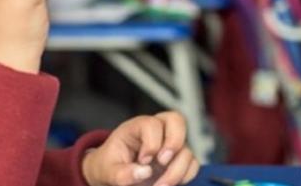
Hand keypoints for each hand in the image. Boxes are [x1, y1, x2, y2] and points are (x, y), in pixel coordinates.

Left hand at [81, 112, 199, 185]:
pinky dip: (185, 176)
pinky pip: (193, 164)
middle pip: (176, 120)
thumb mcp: (107, 170)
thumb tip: (145, 172)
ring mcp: (170, 145)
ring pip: (186, 148)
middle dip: (174, 142)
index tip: (143, 161)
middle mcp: (156, 132)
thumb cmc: (110, 166)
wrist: (114, 174)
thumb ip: (121, 173)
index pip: (151, 124)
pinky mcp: (178, 160)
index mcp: (136, 127)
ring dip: (177, 170)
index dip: (151, 143)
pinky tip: (168, 183)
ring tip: (160, 185)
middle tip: (162, 162)